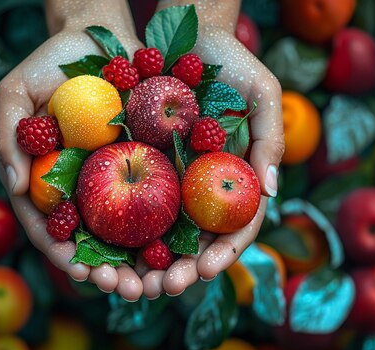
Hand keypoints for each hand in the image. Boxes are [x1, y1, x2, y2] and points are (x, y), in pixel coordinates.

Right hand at [0, 17, 147, 300]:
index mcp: (45, 181)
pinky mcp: (143, 162)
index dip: (63, 253)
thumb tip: (15, 188)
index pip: (49, 227)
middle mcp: (79, 187)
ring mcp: (111, 177)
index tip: (82, 270)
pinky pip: (155, 196)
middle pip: (91, 240)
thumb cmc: (50, 63)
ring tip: (158, 282)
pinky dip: (166, 225)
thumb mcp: (15, 93)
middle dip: (109, 269)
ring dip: (141, 260)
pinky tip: (184, 245)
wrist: (98, 38)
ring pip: (126, 229)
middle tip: (128, 289)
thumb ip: (7, 138)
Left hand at [142, 16, 283, 298]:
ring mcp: (172, 178)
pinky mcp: (142, 164)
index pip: (235, 226)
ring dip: (147, 261)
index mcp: (234, 178)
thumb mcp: (262, 94)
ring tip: (132, 281)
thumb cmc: (232, 63)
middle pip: (195, 240)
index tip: (207, 268)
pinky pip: (130, 200)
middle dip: (182, 270)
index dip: (224, 252)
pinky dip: (120, 228)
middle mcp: (202, 186)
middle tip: (163, 287)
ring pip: (161, 231)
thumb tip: (269, 192)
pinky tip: (104, 247)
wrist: (187, 38)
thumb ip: (269, 141)